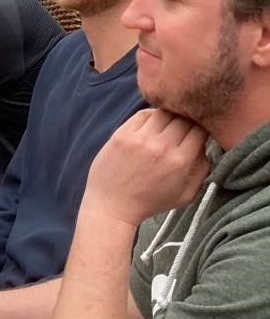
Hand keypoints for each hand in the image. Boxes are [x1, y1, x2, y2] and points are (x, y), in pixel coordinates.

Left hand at [84, 108, 211, 227]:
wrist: (112, 206)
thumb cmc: (150, 202)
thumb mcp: (186, 195)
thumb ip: (202, 170)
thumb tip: (206, 145)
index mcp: (180, 161)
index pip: (200, 129)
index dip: (202, 127)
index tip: (198, 131)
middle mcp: (161, 146)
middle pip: (184, 117)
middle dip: (188, 120)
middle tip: (183, 127)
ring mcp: (140, 138)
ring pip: (164, 112)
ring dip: (169, 115)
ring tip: (167, 125)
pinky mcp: (121, 134)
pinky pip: (142, 114)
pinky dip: (151, 116)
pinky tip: (151, 126)